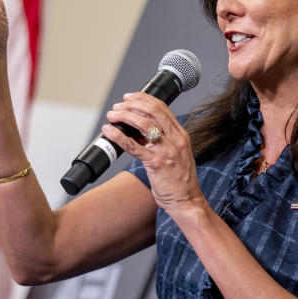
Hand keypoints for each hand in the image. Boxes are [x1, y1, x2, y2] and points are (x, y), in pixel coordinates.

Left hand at [103, 93, 207, 217]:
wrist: (187, 201)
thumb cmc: (180, 180)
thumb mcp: (176, 154)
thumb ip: (162, 140)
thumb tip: (139, 130)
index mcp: (180, 135)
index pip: (162, 108)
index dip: (144, 99)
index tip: (130, 97)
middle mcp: (176, 139)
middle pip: (153, 111)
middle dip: (133, 104)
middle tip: (119, 105)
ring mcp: (166, 151)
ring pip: (144, 124)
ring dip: (124, 116)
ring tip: (112, 115)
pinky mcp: (156, 163)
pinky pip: (134, 146)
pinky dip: (119, 136)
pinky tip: (109, 131)